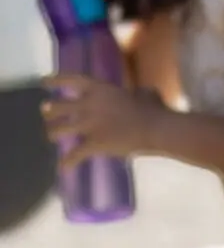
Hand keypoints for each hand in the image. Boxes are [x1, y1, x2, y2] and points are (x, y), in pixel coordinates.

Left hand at [41, 73, 162, 167]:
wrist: (156, 128)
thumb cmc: (154, 109)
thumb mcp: (144, 93)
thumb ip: (136, 93)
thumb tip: (140, 95)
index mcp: (100, 90)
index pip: (71, 81)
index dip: (55, 80)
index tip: (44, 81)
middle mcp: (88, 105)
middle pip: (57, 107)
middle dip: (49, 111)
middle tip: (46, 113)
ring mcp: (88, 125)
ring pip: (58, 130)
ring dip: (52, 133)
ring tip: (51, 136)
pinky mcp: (92, 144)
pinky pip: (73, 155)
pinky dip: (67, 162)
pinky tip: (63, 167)